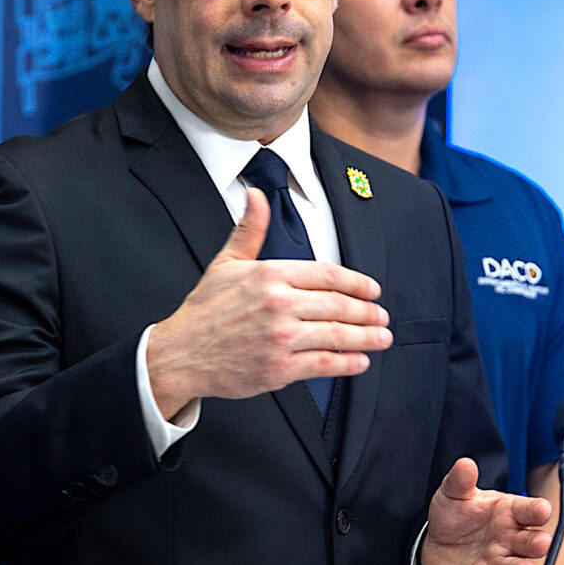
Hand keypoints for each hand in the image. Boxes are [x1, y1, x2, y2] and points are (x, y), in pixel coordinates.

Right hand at [146, 188, 390, 417]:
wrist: (181, 352)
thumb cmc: (205, 310)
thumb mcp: (226, 262)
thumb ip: (249, 229)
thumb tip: (256, 195)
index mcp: (270, 275)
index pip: (327, 275)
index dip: (357, 283)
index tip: (372, 289)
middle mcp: (279, 305)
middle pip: (338, 305)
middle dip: (367, 312)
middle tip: (382, 315)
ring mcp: (280, 338)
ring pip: (337, 335)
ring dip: (367, 337)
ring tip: (381, 337)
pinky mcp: (279, 369)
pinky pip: (324, 364)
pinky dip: (348, 363)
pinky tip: (360, 361)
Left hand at [421, 458, 552, 564]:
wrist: (436, 544)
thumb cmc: (455, 516)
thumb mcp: (454, 494)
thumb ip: (461, 480)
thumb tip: (465, 464)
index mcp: (507, 513)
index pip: (527, 510)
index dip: (537, 509)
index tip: (543, 509)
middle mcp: (509, 539)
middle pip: (529, 541)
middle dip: (538, 542)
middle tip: (542, 542)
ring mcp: (498, 562)